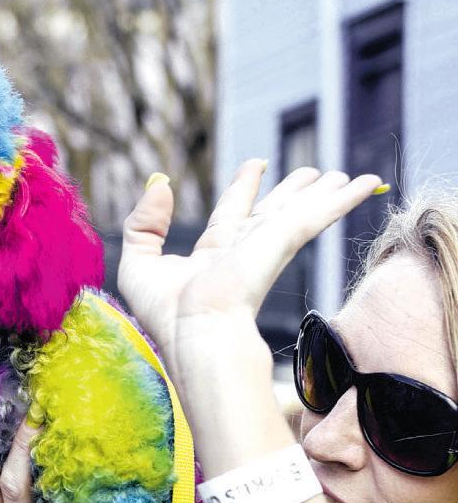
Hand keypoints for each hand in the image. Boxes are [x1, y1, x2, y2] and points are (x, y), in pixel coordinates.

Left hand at [118, 161, 382, 375]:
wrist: (196, 337)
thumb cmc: (166, 314)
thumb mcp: (137, 264)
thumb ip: (143, 223)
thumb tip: (161, 183)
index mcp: (211, 257)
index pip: (231, 215)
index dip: (243, 188)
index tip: (256, 165)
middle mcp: (242, 252)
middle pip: (272, 213)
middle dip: (291, 192)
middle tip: (312, 172)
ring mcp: (265, 250)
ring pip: (299, 212)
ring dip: (323, 194)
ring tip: (346, 176)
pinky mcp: (282, 245)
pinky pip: (316, 215)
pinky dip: (343, 199)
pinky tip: (365, 185)